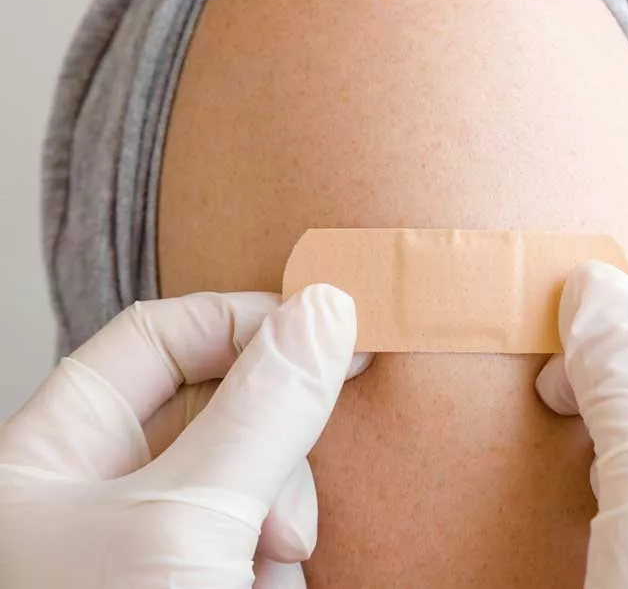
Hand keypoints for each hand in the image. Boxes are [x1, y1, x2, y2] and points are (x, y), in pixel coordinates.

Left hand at [0, 285, 365, 588]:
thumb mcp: (188, 518)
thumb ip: (261, 411)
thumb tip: (325, 312)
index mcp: (51, 453)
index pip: (156, 337)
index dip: (244, 324)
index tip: (331, 332)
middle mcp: (93, 491)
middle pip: (217, 409)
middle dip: (273, 453)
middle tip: (289, 511)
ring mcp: (142, 541)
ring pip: (250, 478)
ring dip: (281, 519)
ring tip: (269, 568)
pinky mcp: (191, 577)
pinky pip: (256, 536)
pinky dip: (275, 562)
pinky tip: (264, 587)